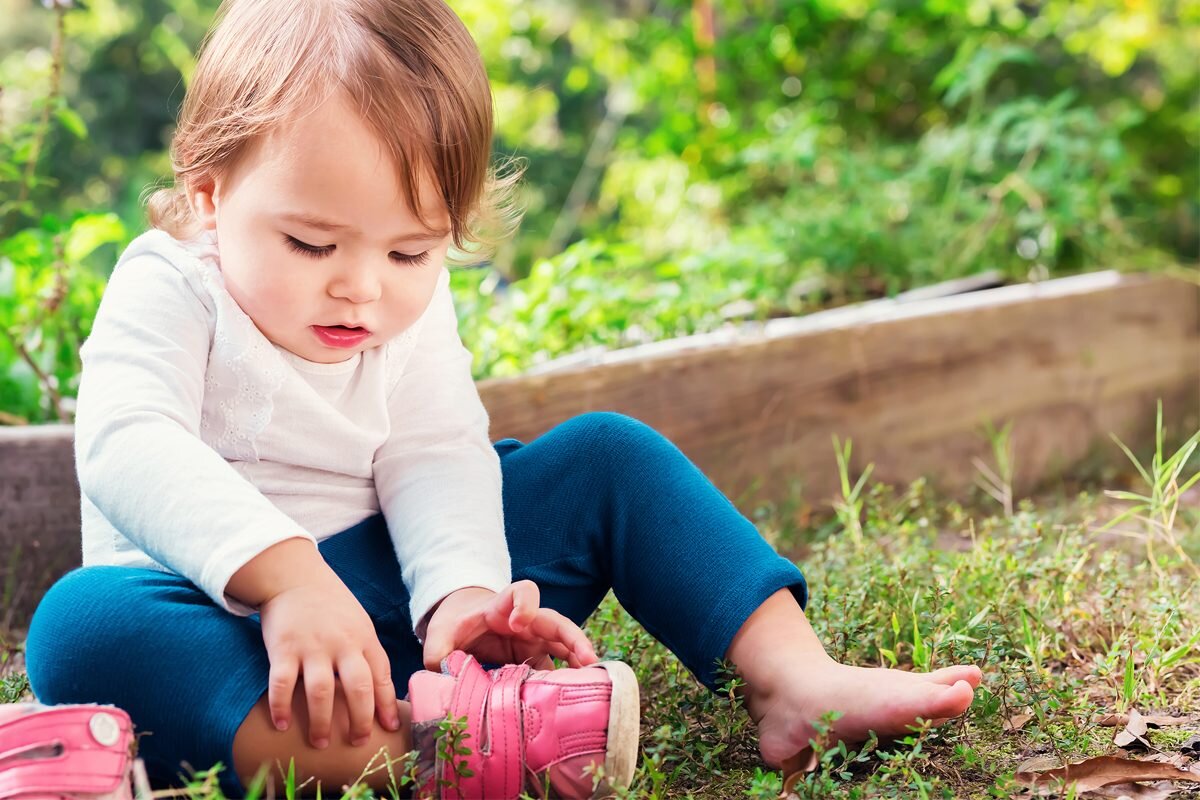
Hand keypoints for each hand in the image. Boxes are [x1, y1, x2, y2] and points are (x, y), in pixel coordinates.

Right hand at [258, 571, 399, 748]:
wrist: (295, 577)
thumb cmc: (331, 607)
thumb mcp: (359, 624)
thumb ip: (368, 654)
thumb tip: (381, 694)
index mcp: (364, 638)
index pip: (382, 676)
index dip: (387, 705)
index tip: (390, 729)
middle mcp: (341, 644)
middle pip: (358, 688)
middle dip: (360, 721)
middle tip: (357, 743)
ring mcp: (312, 646)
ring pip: (321, 692)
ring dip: (322, 722)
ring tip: (320, 742)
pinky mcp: (282, 648)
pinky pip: (281, 684)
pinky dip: (281, 707)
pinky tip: (282, 725)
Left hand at [422, 580, 597, 670]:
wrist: (461, 623)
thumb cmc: (454, 623)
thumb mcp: (439, 633)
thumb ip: (437, 651)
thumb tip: (445, 676)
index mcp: (501, 607)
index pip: (522, 592)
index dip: (525, 604)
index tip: (517, 623)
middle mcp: (525, 621)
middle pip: (556, 622)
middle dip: (573, 639)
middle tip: (588, 660)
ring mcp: (533, 640)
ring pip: (563, 646)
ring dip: (579, 662)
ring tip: (594, 684)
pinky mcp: (534, 659)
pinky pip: (554, 669)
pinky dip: (564, 683)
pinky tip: (572, 701)